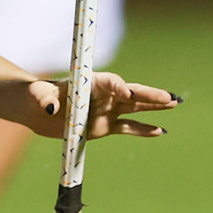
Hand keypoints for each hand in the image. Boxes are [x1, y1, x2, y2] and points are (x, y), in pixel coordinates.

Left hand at [24, 73, 178, 138]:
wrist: (37, 109)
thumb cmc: (37, 96)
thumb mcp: (38, 95)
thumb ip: (44, 97)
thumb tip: (49, 107)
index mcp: (89, 81)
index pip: (109, 81)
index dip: (118, 86)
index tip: (126, 94)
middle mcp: (102, 94)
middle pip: (130, 92)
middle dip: (150, 94)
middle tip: (169, 97)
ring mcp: (106, 110)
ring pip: (135, 108)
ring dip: (154, 106)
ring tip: (175, 103)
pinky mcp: (105, 126)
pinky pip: (128, 128)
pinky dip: (144, 130)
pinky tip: (160, 131)